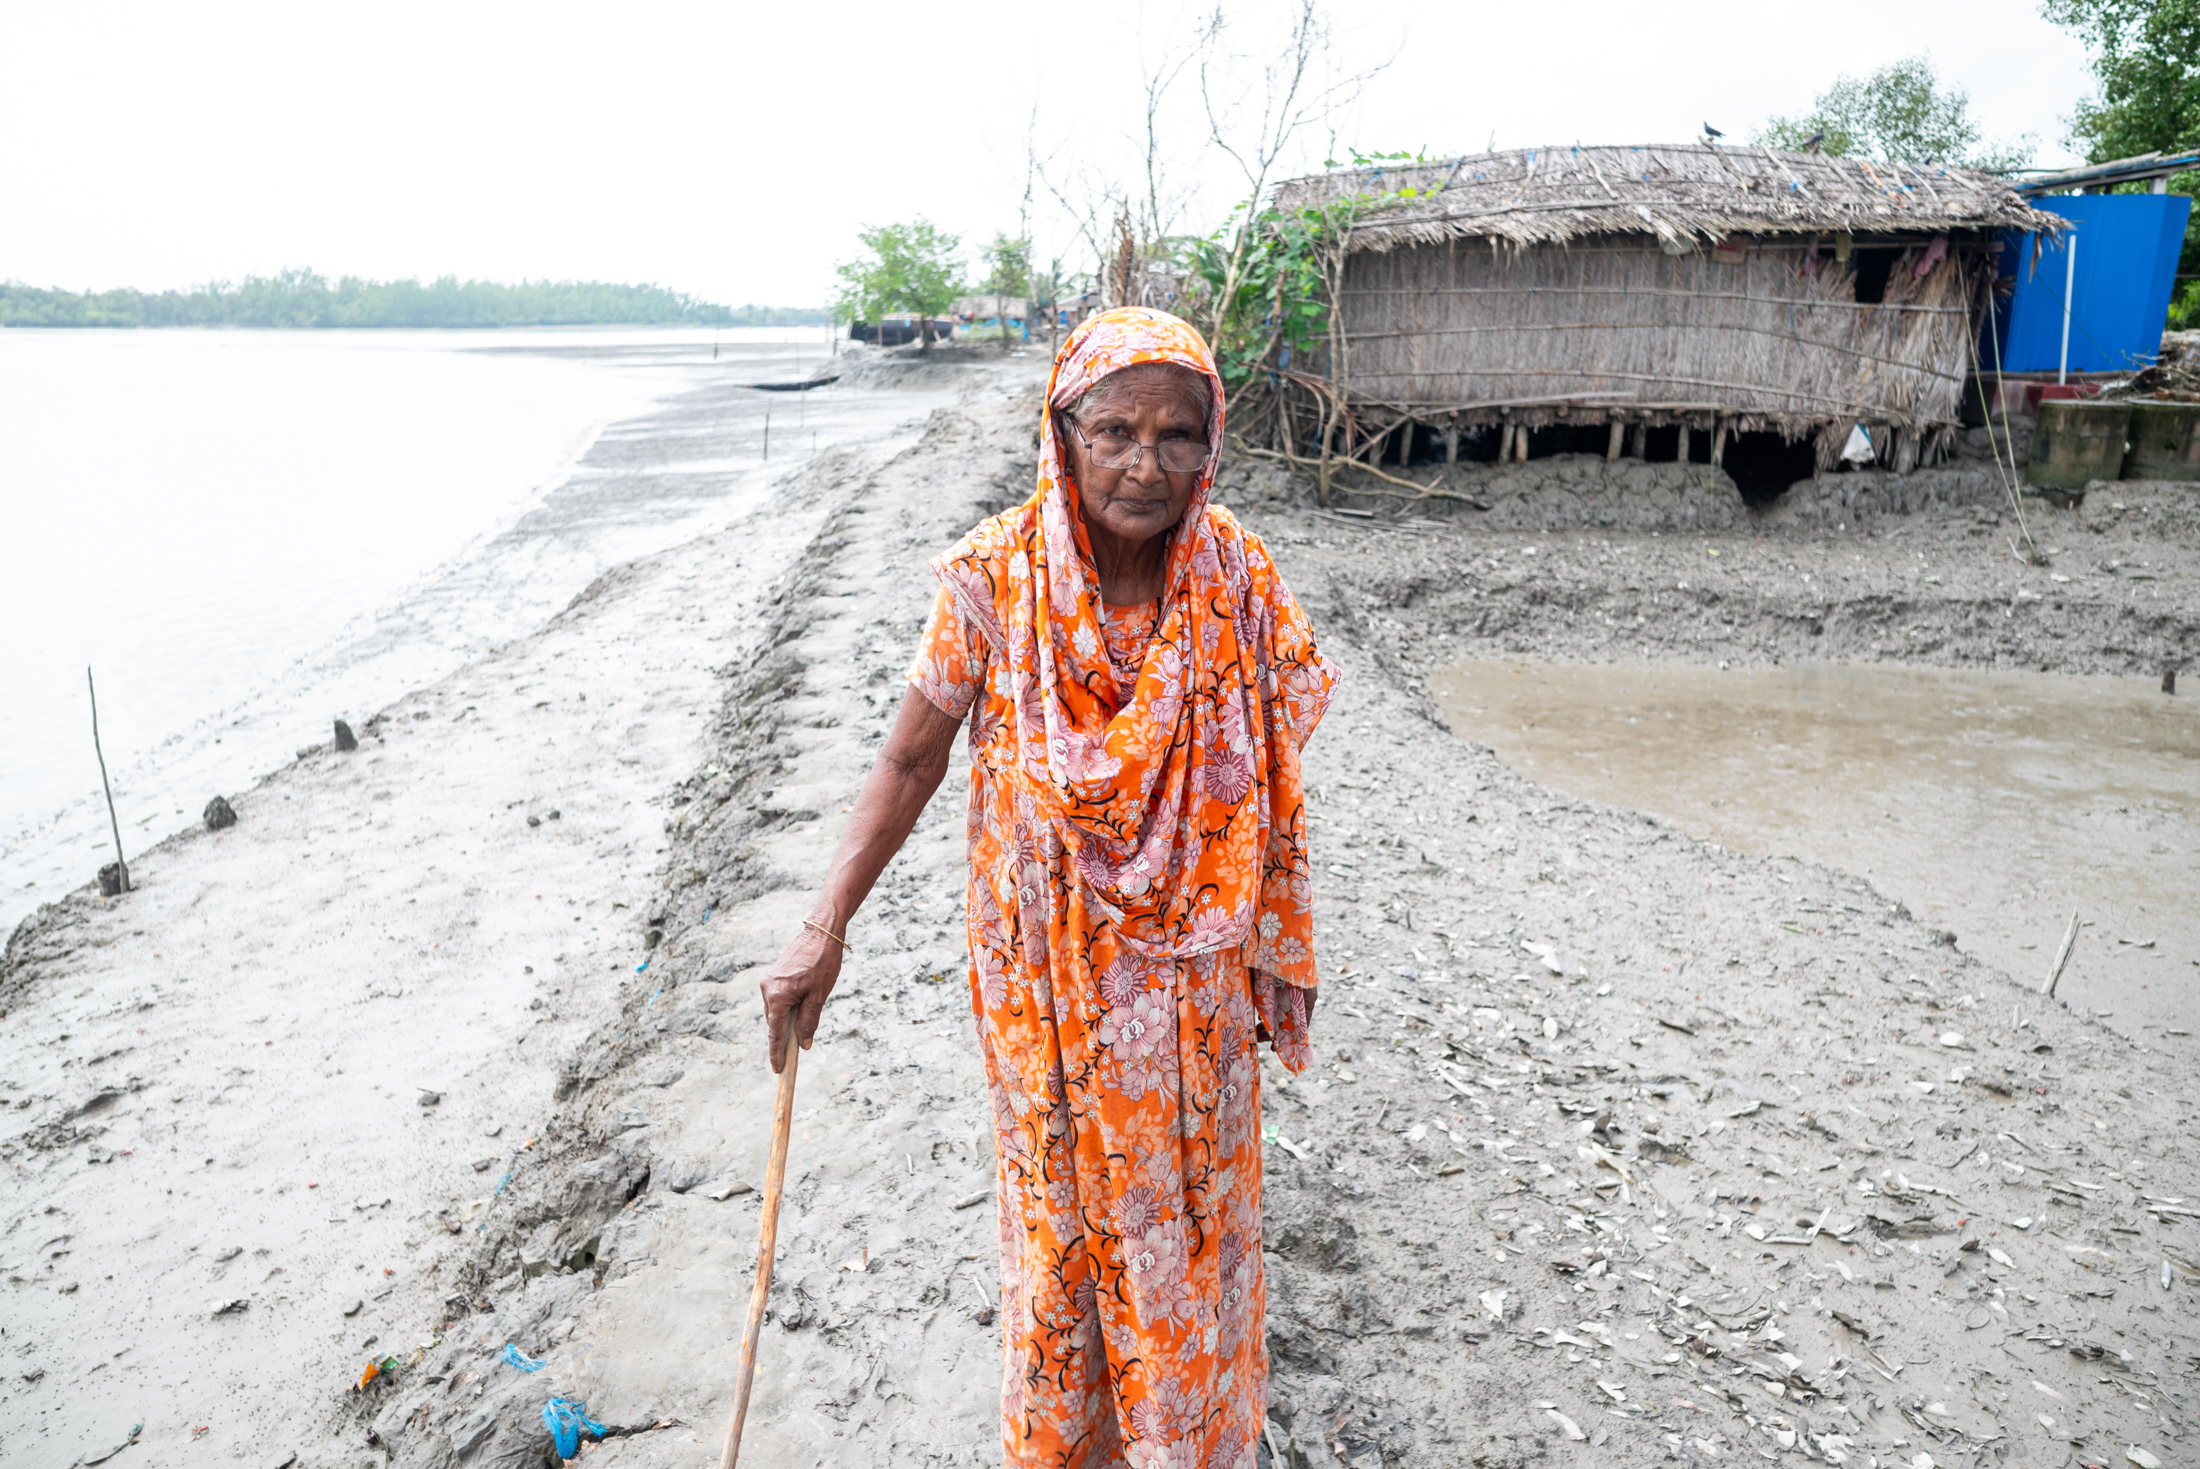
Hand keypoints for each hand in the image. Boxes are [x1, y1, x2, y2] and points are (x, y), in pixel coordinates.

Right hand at [759, 920, 842, 1072]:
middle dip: (783, 1039)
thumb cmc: (823, 963)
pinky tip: (800, 1011)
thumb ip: (809, 1022)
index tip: (778, 1069)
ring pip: (776, 1012)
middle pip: (774, 1023)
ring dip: (787, 1022)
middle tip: (793, 1056)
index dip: (777, 1053)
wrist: (822, 932)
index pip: (775, 1033)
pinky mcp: (774, 975)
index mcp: (776, 996)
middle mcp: (767, 989)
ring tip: (801, 1031)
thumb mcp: (819, 997)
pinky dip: (787, 1009)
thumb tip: (803, 1044)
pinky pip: (778, 1000)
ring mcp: (768, 981)